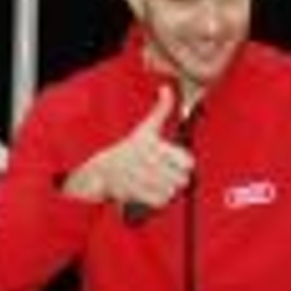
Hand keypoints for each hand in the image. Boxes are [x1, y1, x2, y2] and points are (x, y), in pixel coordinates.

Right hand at [64, 85, 193, 210]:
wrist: (103, 170)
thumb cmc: (128, 149)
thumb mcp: (145, 128)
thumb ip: (161, 109)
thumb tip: (166, 88)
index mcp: (155, 145)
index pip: (188, 162)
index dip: (184, 164)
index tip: (175, 162)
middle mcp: (149, 161)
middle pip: (182, 179)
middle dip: (176, 178)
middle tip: (165, 174)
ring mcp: (143, 178)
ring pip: (173, 191)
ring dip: (167, 189)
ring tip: (157, 182)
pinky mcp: (138, 193)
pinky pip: (162, 201)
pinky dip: (159, 200)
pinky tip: (151, 191)